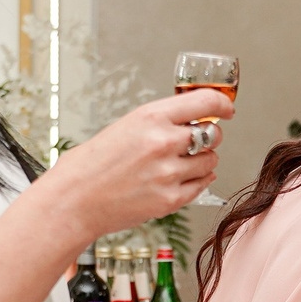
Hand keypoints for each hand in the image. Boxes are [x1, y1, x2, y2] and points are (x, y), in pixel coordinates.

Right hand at [47, 89, 232, 236]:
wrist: (74, 200)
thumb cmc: (93, 164)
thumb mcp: (126, 127)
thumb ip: (161, 121)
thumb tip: (194, 119)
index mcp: (151, 117)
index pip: (206, 101)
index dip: (222, 104)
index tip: (226, 109)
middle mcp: (163, 142)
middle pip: (213, 133)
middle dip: (208, 136)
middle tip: (192, 142)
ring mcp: (169, 172)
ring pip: (210, 161)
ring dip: (200, 162)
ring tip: (174, 165)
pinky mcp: (170, 199)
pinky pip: (202, 185)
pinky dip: (196, 182)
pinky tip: (177, 179)